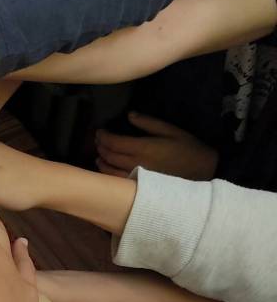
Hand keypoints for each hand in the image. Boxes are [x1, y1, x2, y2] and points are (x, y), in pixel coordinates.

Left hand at [96, 112, 218, 179]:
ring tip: (99, 154)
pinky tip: (107, 169)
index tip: (99, 131)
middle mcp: (136, 163)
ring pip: (110, 170)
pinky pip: (117, 181)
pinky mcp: (140, 186)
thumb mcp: (170, 130)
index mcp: (143, 148)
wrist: (204, 172)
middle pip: (109, 155)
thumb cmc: (188, 149)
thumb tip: (129, 115)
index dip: (103, 136)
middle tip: (98, 140)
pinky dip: (108, 174)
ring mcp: (136, 177)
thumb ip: (148, 123)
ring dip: (101, 161)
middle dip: (101, 146)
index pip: (114, 142)